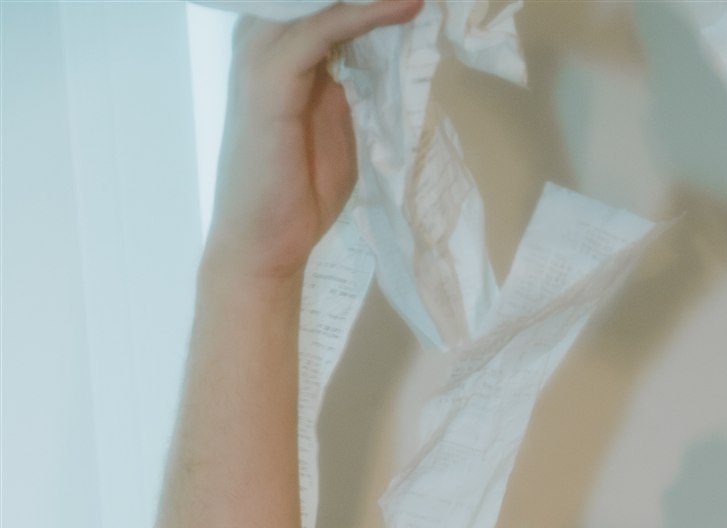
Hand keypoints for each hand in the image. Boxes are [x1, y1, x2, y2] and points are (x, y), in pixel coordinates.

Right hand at [205, 0, 421, 281]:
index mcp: (278, 48)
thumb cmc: (298, 194)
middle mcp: (263, 40)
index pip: (320, 0)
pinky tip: (404, 6)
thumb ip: (349, 83)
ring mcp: (262, 56)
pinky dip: (366, 13)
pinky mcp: (271, 80)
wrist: (264, 245)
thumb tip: (381, 54)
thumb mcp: (336, 123)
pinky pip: (323, 27)